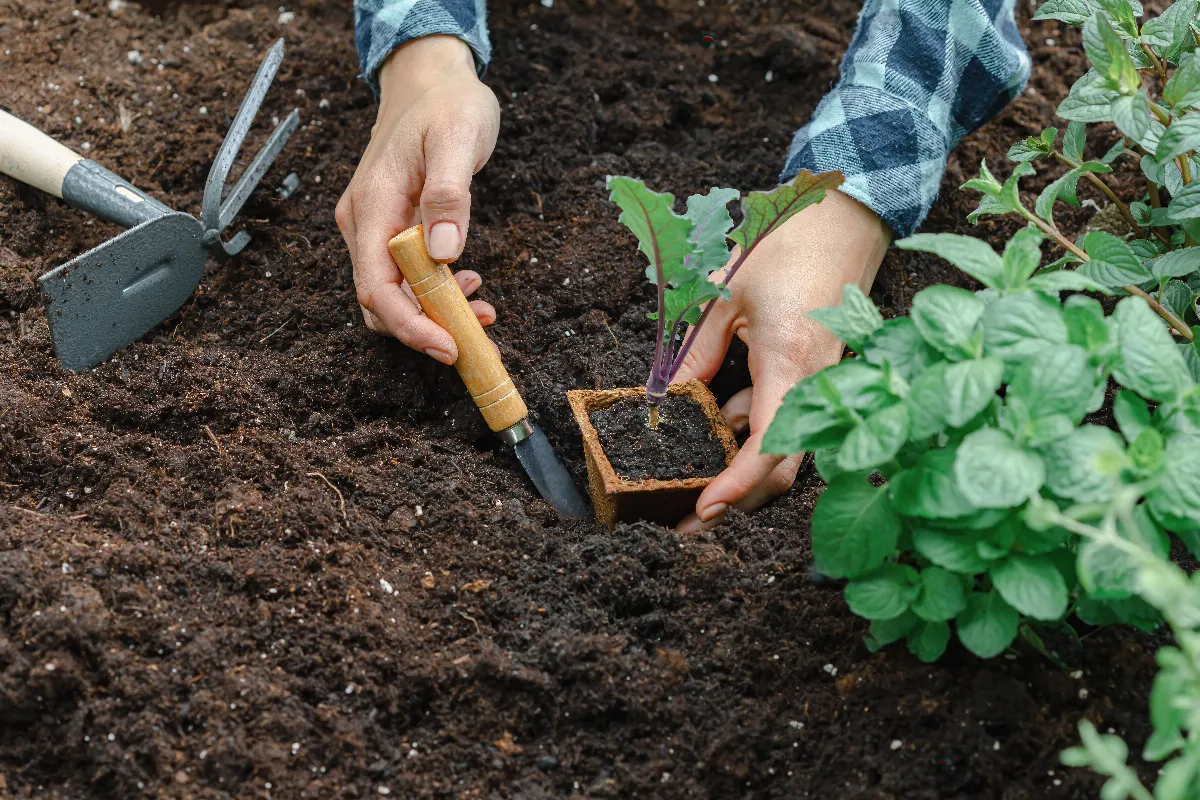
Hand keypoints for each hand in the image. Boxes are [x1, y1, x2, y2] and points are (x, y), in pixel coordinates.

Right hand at [335, 36, 500, 363]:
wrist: (430, 78)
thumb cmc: (447, 102)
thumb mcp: (457, 139)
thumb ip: (449, 195)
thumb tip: (444, 251)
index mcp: (373, 206)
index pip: (377, 287)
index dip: (410, 326)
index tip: (449, 347)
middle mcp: (363, 222)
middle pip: (382, 301)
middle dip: (428, 329)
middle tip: (479, 339)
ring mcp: (373, 225)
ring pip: (394, 293)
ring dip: (435, 314)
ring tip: (483, 312)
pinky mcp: (389, 226)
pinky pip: (404, 275)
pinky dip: (435, 293)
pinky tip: (469, 285)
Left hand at [674, 189, 890, 533]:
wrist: (842, 222)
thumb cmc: (783, 249)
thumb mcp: (721, 296)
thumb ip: (693, 353)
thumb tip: (666, 403)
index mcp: (790, 365)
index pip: (769, 447)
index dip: (737, 486)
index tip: (703, 509)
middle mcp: (815, 386)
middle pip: (780, 468)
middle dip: (735, 500)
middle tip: (686, 520)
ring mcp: (821, 387)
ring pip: (782, 450)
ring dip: (739, 468)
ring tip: (689, 479)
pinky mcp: (818, 382)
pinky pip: (784, 422)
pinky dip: (749, 433)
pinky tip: (718, 419)